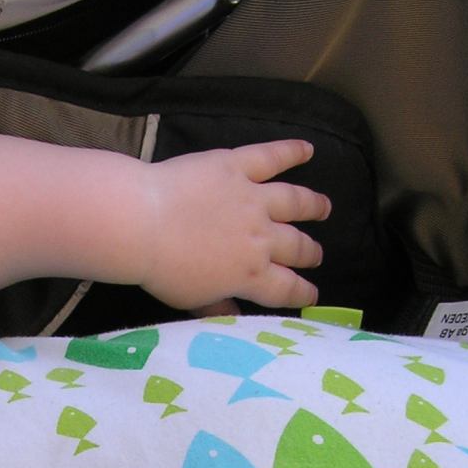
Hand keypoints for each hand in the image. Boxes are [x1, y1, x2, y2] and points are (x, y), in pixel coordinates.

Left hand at [136, 140, 329, 309]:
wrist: (142, 223)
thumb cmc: (162, 270)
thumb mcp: (191, 300)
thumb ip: (218, 309)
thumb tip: (237, 318)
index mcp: (250, 274)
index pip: (286, 288)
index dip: (303, 293)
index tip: (313, 296)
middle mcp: (261, 238)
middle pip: (295, 246)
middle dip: (310, 253)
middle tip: (316, 255)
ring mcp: (252, 199)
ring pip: (294, 201)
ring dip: (312, 204)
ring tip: (324, 207)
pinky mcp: (236, 167)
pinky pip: (270, 157)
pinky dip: (291, 151)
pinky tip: (307, 149)